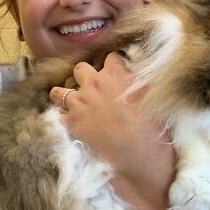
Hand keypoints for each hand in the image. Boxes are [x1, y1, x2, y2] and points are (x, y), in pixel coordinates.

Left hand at [49, 53, 176, 208]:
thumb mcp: (149, 95)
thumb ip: (138, 81)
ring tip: (72, 103)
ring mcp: (79, 103)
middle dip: (85, 75)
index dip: (113, 65)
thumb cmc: (150, 124)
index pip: (111, 58)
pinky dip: (65, 119)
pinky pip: (60, 116)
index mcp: (114, 74)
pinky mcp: (72, 124)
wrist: (137, 152)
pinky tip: (71, 124)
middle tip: (93, 87)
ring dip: (65, 96)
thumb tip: (134, 75)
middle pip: (80, 69)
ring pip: (59, 92)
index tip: (116, 74)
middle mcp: (93, 84)